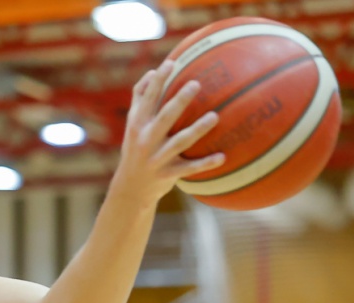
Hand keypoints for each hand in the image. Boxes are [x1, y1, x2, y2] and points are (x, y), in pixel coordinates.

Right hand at [112, 59, 224, 203]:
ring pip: (180, 142)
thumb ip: (140, 99)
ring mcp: (157, 158)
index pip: (147, 98)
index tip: (171, 63)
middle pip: (165, 117)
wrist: (130, 188)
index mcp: (137, 124)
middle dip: (180, 100)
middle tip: (197, 84)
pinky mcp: (167, 174)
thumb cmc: (135, 148)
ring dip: (198, 129)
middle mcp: (145, 139)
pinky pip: (189, 168)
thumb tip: (152, 72)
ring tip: (214, 116)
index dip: (158, 80)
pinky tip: (223, 157)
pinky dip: (205, 163)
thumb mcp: (133, 125)